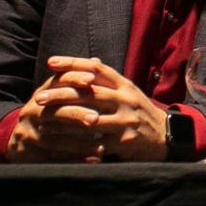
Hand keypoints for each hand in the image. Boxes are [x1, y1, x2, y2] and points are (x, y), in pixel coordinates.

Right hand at [4, 68, 103, 162]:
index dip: (73, 78)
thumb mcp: (57, 92)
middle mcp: (34, 111)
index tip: (91, 80)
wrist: (18, 137)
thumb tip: (97, 61)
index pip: (58, 82)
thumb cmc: (48, 109)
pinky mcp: (33, 153)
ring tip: (100, 146)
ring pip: (54, 138)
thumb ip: (76, 80)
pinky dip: (75, 160)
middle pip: (55, 112)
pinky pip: (55, 158)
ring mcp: (31, 134)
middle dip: (76, 114)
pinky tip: (93, 160)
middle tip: (96, 118)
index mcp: (43, 94)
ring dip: (78, 143)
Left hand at [13, 56, 168, 162]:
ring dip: (62, 122)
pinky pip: (94, 142)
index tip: (52, 62)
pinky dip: (75, 143)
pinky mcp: (124, 140)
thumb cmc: (140, 112)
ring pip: (88, 119)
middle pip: (89, 94)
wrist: (166, 137)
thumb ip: (110, 80)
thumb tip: (92, 61)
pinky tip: (59, 144)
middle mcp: (126, 99)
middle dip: (60, 95)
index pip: (98, 69)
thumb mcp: (129, 92)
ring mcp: (126, 120)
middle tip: (39, 97)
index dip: (74, 63)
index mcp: (126, 85)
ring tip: (43, 123)